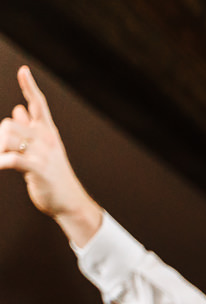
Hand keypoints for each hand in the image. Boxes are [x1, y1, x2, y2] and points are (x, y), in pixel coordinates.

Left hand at [0, 67, 102, 242]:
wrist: (70, 203)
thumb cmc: (54, 177)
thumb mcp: (43, 151)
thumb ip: (29, 130)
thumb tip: (17, 110)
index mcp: (49, 133)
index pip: (39, 104)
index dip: (30, 86)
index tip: (23, 70)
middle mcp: (47, 139)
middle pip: (10, 123)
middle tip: (3, 152)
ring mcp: (43, 154)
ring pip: (7, 136)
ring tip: (2, 160)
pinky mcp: (37, 169)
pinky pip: (10, 158)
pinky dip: (0, 161)